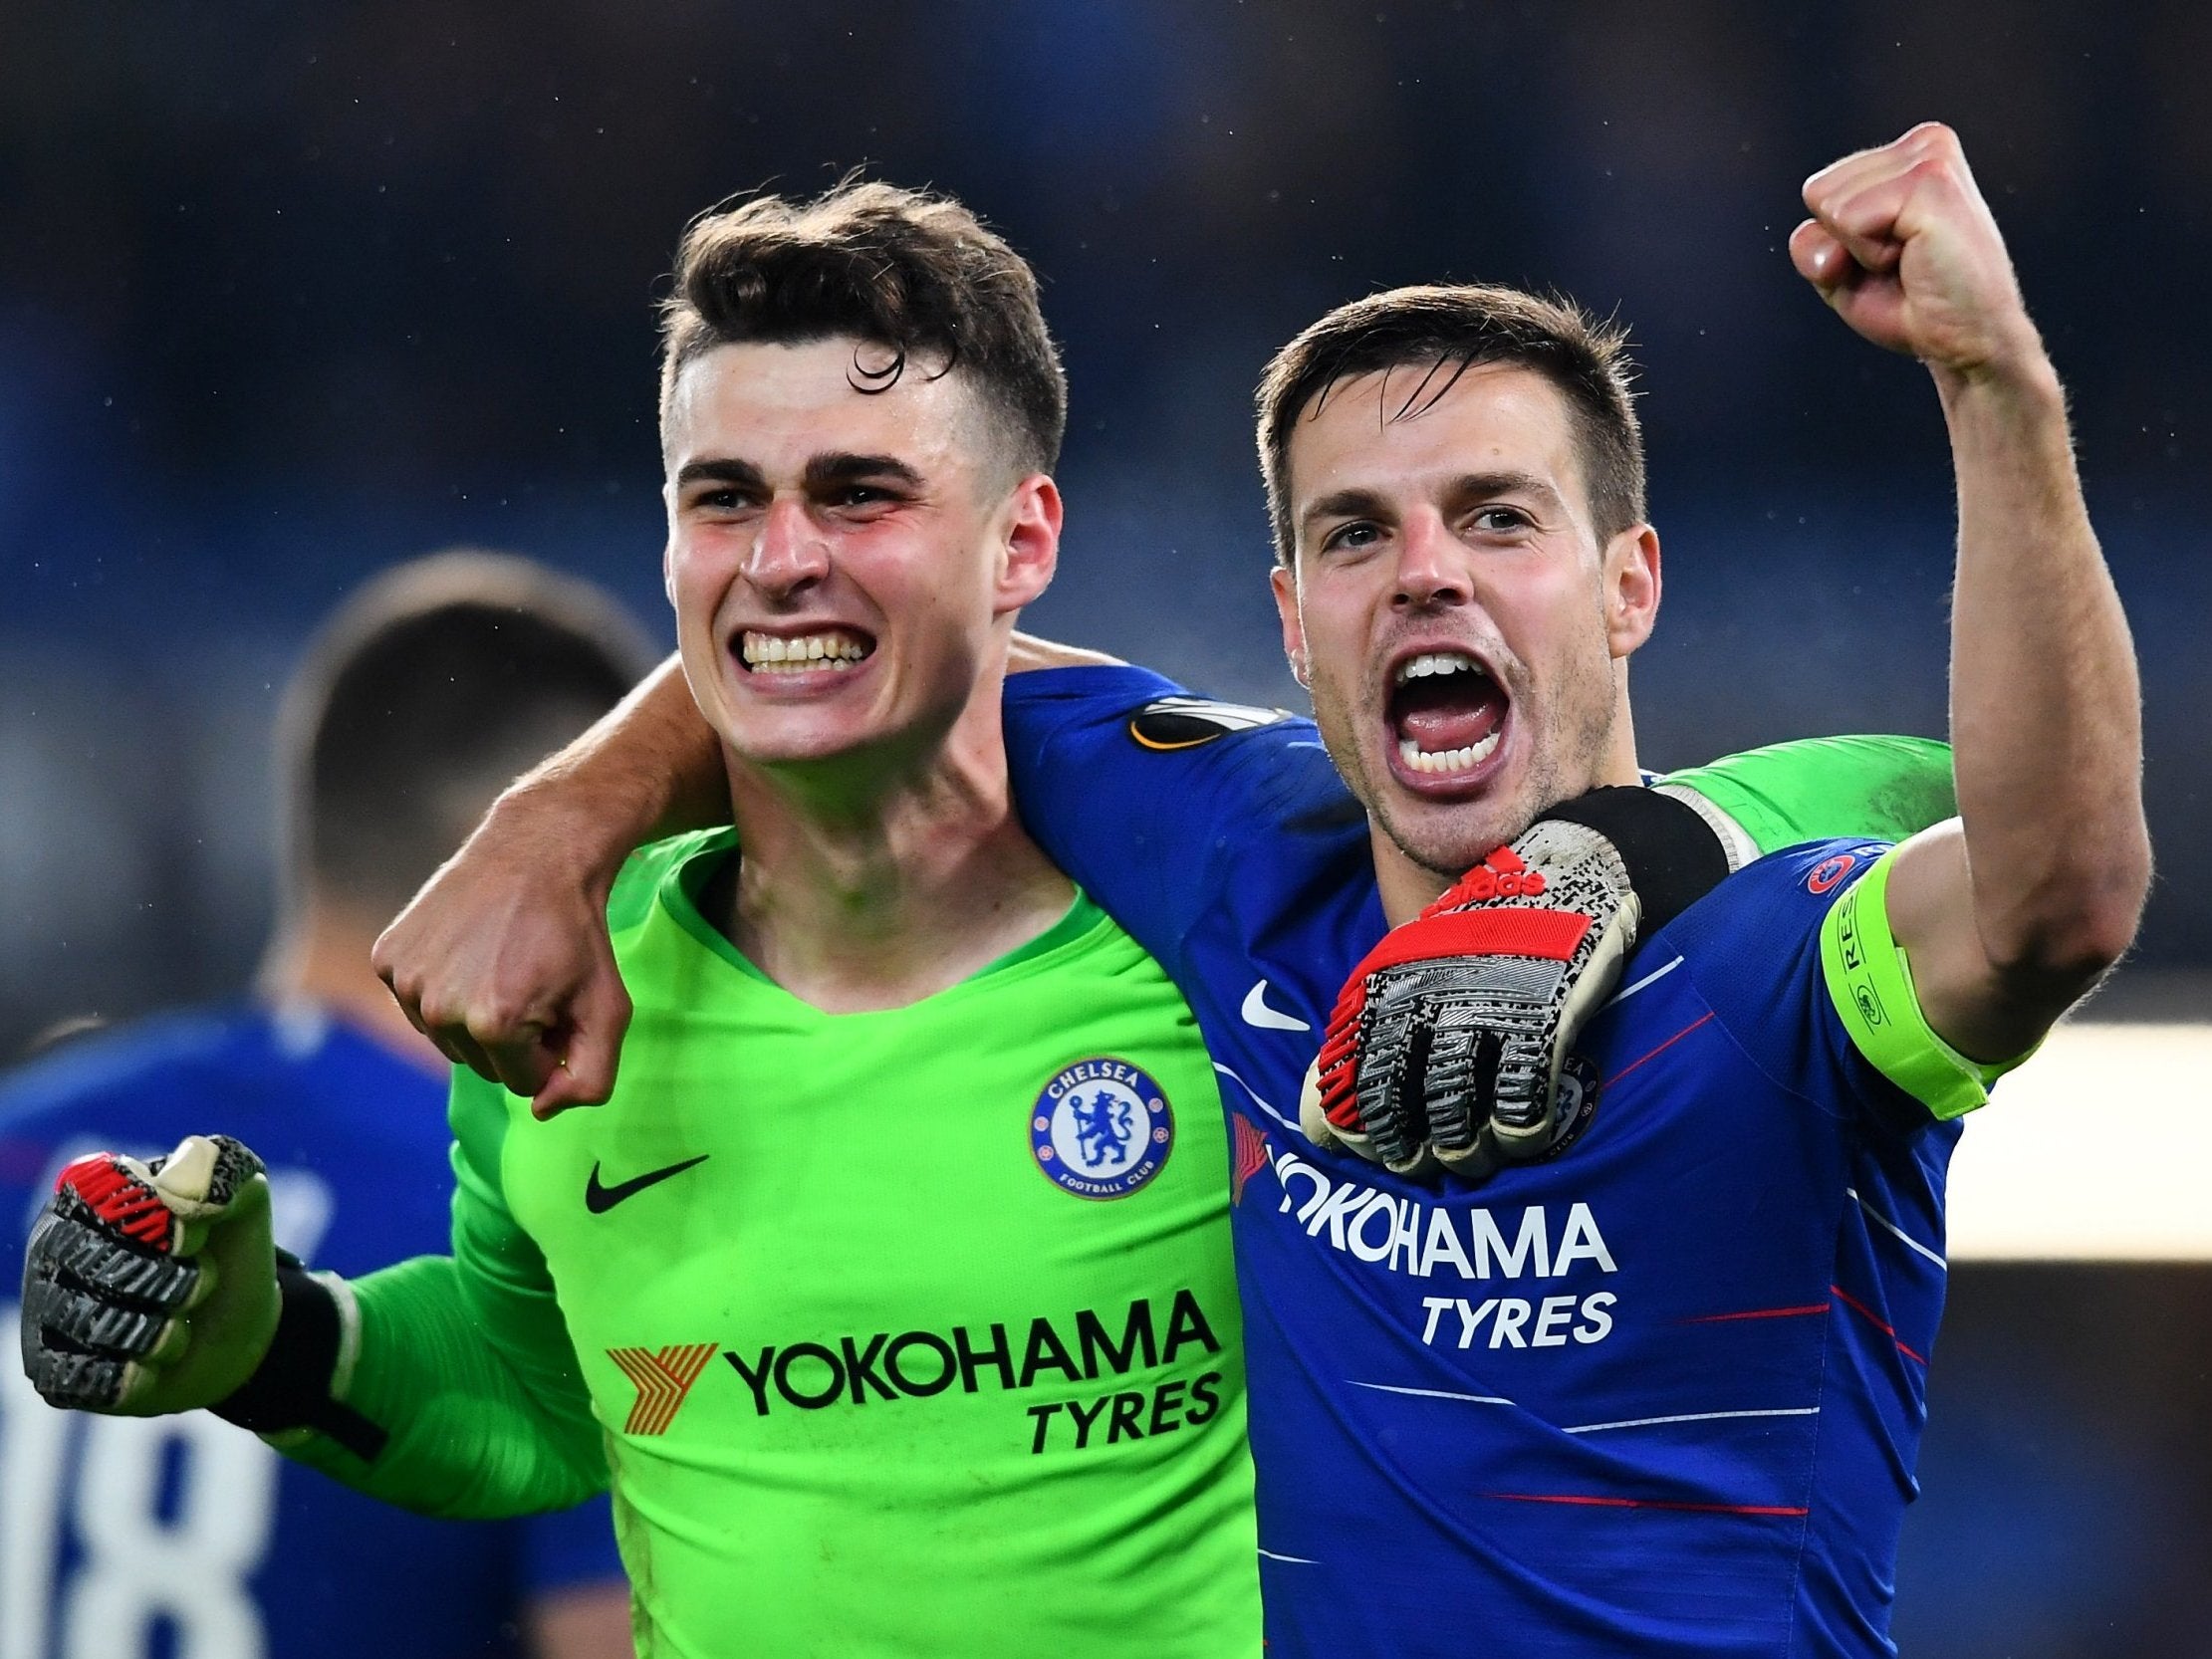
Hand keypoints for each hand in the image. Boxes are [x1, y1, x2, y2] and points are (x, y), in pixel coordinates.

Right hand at [21, 1136, 278, 1414]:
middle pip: (102, 1266)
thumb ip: (220, 1168)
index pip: (109, 1198)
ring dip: (163, 1334)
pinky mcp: (52, 1368)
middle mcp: (53, 1245)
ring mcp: (46, 1307)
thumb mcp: (245, 1197)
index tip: (197, 1239)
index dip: (164, 1225)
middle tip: (202, 1285)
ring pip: (94, 1326)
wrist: (235, 1326)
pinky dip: (138, 1374)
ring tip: (180, 1325)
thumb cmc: (226, 1250)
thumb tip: (180, 1187)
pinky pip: (87, 1377)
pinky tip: (153, 1365)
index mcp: (89, 1190)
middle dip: (173, 1284)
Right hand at [374, 789, 633, 1116]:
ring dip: (476, 1015)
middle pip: (483, 1064)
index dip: (551, 1047)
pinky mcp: (387, 958)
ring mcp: (407, 982)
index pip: (525, 1083)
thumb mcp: (609, 1010)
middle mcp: (439, 1010)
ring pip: (448, 1038)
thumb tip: (539, 1111)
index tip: (560, 1003)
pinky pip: (417, 1003)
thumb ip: (592, 1079)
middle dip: (514, 1035)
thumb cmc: (578, 935)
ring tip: (501, 962)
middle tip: (533, 980)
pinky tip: (468, 948)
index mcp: (495, 1026)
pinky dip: (444, 986)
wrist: (536, 853)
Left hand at [1300, 819, 1650, 1179]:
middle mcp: (1426, 996)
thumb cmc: (1482, 934)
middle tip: (1419, 1167)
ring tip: (1470, 1160)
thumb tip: (1319, 1114)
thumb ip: (1376, 1025)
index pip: (1354, 1072)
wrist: (1561, 873)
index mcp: (1388, 983)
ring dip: (1462, 1148)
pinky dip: (1518, 1132)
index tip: (1370, 1153)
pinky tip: (1522, 1139)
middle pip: (1397, 1096)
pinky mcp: (1543, 1020)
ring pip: (1454, 1107)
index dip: (1360, 1124)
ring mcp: (1484, 1009)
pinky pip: (1520, 1099)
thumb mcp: (1413, 962)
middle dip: (1404, 1145)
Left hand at [1791, 122, 2040, 382]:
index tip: (1889, 258)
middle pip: (1817, 192)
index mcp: (1910, 154)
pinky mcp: (1931, 181)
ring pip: (1829, 205)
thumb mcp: (1842, 273)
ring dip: (1861, 252)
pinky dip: (1870, 255)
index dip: (1837, 242)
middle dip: (1845, 245)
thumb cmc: (1912, 306)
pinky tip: (1916, 258)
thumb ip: (1812, 244)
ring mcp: (1930, 157)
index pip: (1818, 190)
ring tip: (1911, 261)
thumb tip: (1816, 229)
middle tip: (1902, 264)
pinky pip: (1849, 219)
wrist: (1968, 341)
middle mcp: (1925, 143)